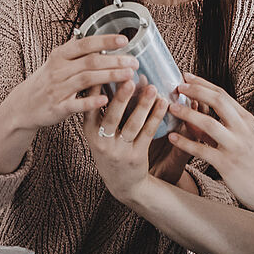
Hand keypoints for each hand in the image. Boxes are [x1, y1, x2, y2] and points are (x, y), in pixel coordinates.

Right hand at [0, 35, 137, 133]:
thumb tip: (101, 39)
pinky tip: (106, 99)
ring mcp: (57, 89)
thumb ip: (77, 52)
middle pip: (90, 62)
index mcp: (59, 56)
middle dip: (114, 61)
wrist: (23, 106)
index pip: (85, 44)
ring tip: (129, 76)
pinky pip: (76, 104)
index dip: (105, 41)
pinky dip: (91, 102)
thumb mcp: (57, 62)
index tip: (124, 40)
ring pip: (86, 80)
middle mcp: (58, 70)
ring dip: (109, 77)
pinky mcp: (57, 108)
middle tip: (134, 61)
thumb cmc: (46, 82)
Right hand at [85, 77, 171, 202]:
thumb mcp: (97, 132)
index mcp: (89, 131)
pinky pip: (147, 133)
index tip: (107, 69)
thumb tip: (112, 74)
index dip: (97, 89)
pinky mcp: (136, 156)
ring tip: (151, 87)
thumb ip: (101, 110)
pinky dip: (156, 117)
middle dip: (121, 96)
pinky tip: (163, 103)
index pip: (90, 106)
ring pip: (132, 124)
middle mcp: (101, 142)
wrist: (122, 184)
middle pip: (112, 115)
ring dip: (143, 105)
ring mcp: (119, 151)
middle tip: (129, 77)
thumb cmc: (111, 149)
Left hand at [168, 73, 253, 211]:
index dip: (202, 84)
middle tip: (176, 86)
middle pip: (218, 101)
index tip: (186, 76)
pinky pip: (202, 150)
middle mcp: (243, 129)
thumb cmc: (252, 162)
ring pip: (209, 124)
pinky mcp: (227, 164)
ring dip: (188, 114)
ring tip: (171, 107)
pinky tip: (172, 137)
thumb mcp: (241, 138)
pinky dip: (185, 142)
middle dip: (196, 91)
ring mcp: (235, 146)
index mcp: (246, 119)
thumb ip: (219, 126)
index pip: (223, 94)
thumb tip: (193, 117)